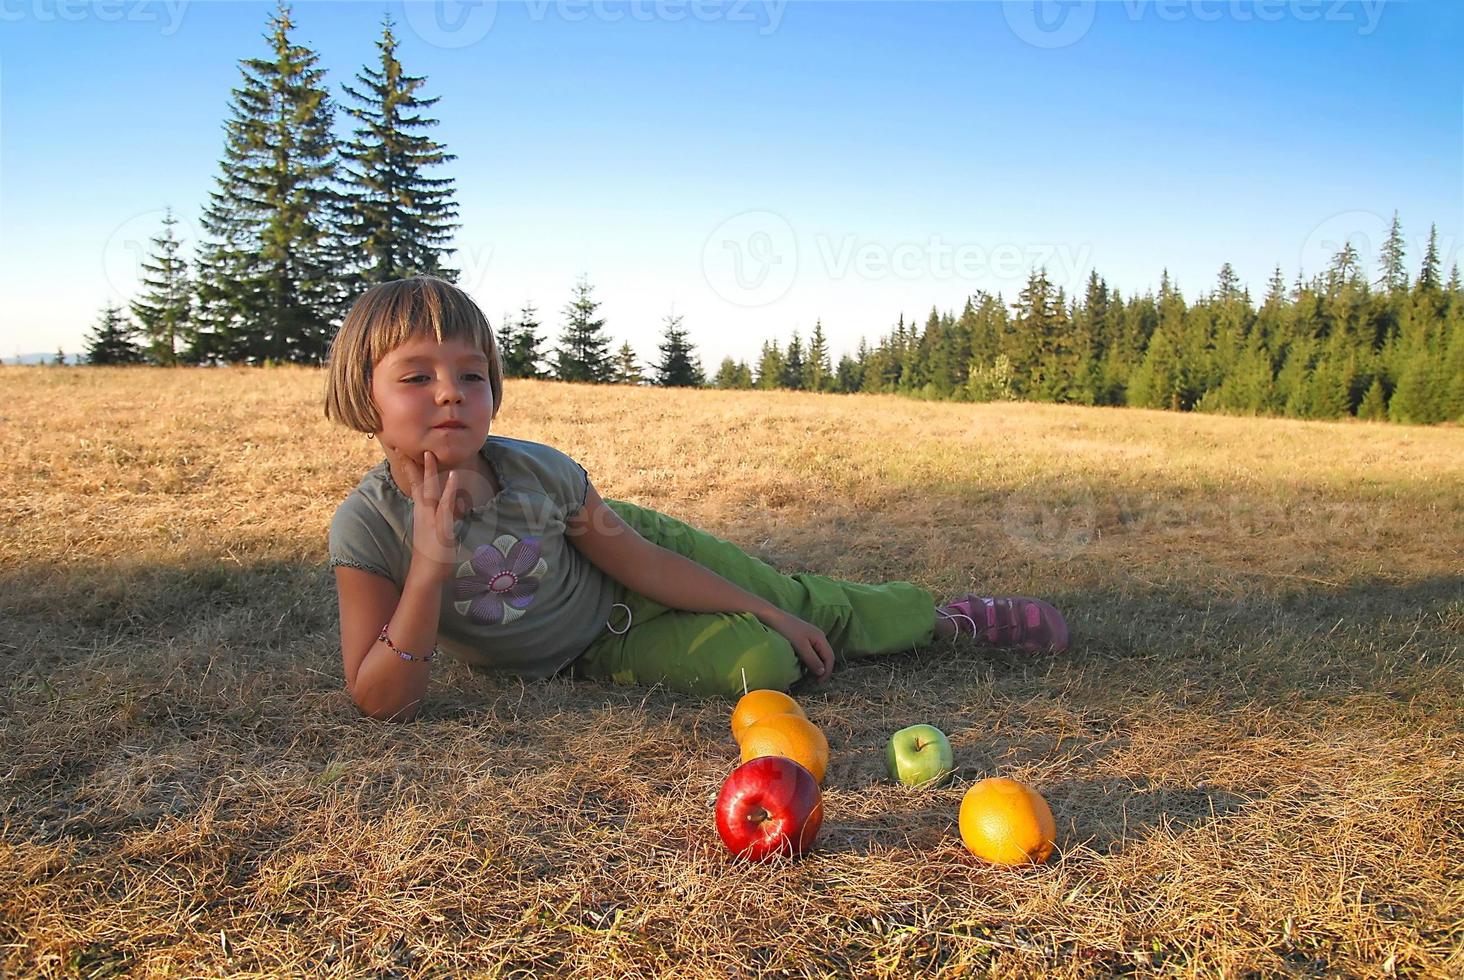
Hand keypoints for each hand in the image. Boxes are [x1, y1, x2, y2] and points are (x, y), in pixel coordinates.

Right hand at [381, 442, 466, 581]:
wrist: (426, 575)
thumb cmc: (432, 555)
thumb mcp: (435, 532)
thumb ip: (439, 519)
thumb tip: (445, 511)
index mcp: (422, 512)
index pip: (414, 486)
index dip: (409, 469)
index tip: (402, 452)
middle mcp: (423, 513)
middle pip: (417, 484)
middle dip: (412, 464)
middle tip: (403, 446)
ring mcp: (431, 519)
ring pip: (430, 491)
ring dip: (429, 472)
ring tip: (430, 454)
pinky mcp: (440, 527)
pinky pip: (446, 505)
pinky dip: (449, 490)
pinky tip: (453, 477)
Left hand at [760, 609, 835, 684]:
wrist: (771, 617)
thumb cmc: (786, 629)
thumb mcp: (800, 646)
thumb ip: (812, 659)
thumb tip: (822, 672)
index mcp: (820, 638)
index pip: (830, 657)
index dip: (827, 671)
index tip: (818, 683)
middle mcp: (817, 637)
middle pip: (825, 657)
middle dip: (821, 670)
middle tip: (813, 682)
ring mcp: (809, 638)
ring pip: (817, 656)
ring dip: (814, 667)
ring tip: (807, 677)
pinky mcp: (801, 639)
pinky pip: (809, 653)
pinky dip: (807, 662)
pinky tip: (800, 667)